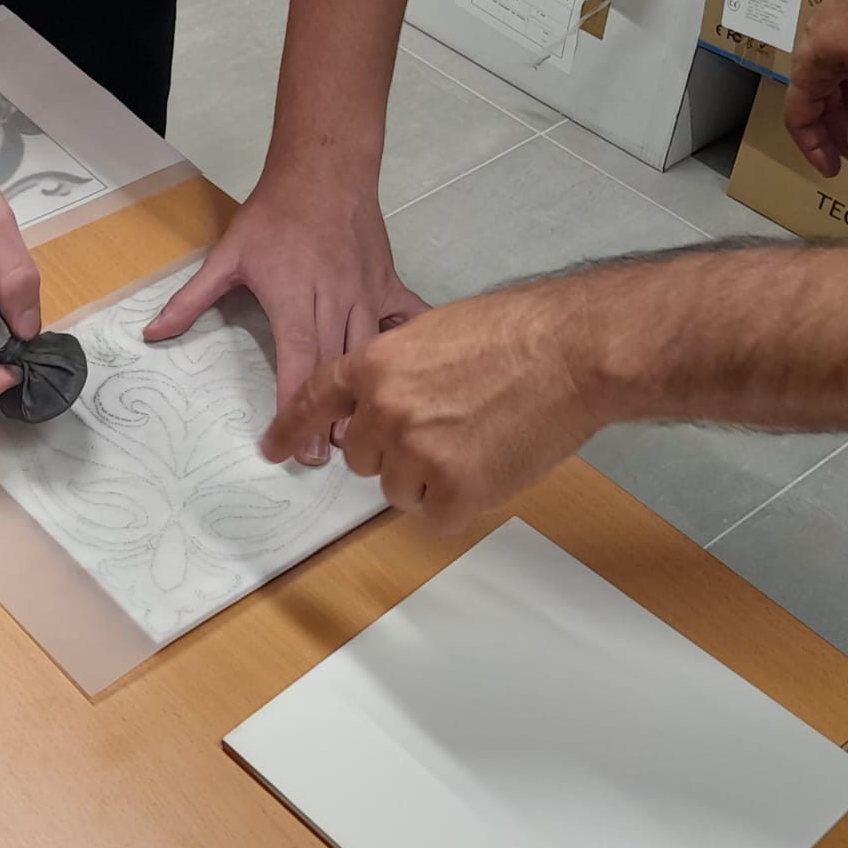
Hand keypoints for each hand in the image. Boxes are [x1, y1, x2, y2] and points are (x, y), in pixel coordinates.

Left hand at [143, 175, 427, 465]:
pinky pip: (406, 320)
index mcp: (295, 299)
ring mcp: (366, 294)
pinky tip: (410, 378)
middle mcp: (335, 301)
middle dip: (328, 419)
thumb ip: (190, 300)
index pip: (296, 364)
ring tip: (356, 438)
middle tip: (321, 459)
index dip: (291, 409)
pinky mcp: (387, 284)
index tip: (284, 444)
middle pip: (334, 371)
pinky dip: (408, 348)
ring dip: (364, 398)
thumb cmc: (275, 214)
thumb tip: (153, 333)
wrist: (324, 170)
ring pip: (369, 356)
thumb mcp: (227, 255)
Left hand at [260, 287, 601, 533]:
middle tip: (442, 429)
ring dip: (427, 478)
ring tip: (473, 442)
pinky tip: (487, 468)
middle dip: (391, 451)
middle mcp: (384, 410)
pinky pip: (435, 516)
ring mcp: (416, 452)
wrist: (572, 351)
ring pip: (397, 489)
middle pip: (360, 457)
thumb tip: (380, 403)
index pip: (314, 401)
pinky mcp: (452, 489)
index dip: (291, 427)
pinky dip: (458, 503)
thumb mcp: (433, 331)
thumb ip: (395, 370)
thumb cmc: (518, 333)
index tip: (275, 447)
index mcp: (374, 365)